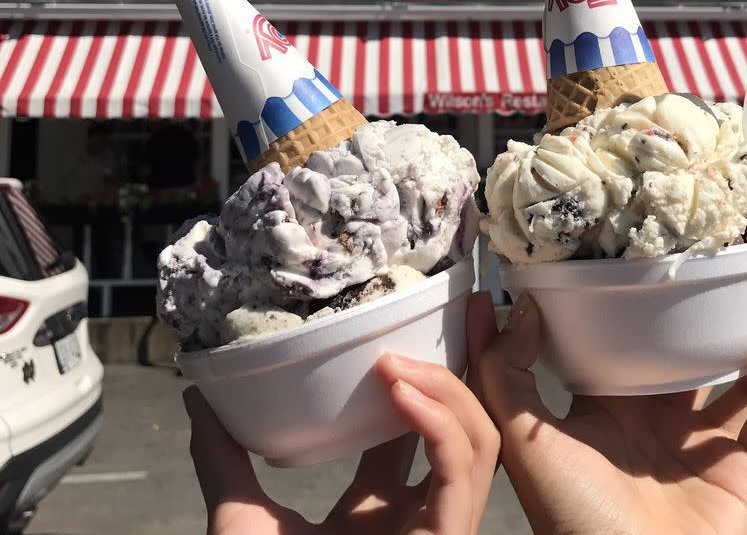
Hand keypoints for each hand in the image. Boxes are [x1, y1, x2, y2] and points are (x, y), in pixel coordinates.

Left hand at [185, 292, 499, 534]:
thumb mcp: (241, 522)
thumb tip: (198, 394)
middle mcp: (420, 516)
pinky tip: (401, 388)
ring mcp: (438, 531)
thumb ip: (224, 461)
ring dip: (448, 387)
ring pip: (479, 442)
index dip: (425, 374)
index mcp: (382, 511)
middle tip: (471, 304)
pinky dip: (441, 424)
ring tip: (400, 356)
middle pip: (467, 425)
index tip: (419, 320)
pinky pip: (463, 474)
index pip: (418, 428)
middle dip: (471, 363)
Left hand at [472, 297, 746, 534]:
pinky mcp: (743, 473)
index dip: (639, 305)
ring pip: (744, 382)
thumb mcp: (522, 437)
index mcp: (609, 407)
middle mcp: (658, 422)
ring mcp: (703, 448)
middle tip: (723, 272)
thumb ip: (505, 372)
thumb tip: (524, 305)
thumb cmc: (568, 517)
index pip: (627, 343)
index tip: (647, 257)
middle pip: (691, 355)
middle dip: (710, 316)